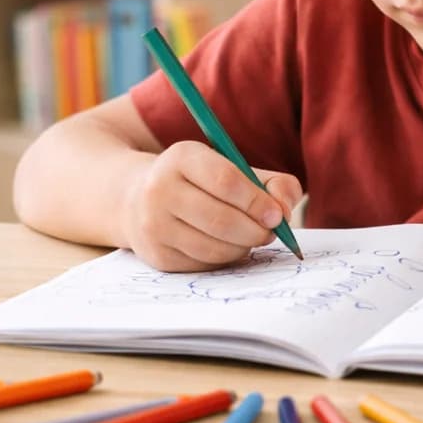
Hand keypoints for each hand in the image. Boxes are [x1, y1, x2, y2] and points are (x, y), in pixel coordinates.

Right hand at [122, 141, 302, 272]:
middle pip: (221, 220)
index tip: (277, 215)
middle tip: (271, 232)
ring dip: (243, 247)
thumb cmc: (201, 182)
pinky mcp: (157, 255)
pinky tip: (228, 245)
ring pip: (214, 248)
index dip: (257, 202)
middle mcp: (160, 190)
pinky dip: (225, 259)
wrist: (137, 198)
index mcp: (182, 157)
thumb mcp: (234, 168)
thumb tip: (285, 211)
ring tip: (250, 237)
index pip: (226, 181)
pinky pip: (204, 265)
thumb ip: (273, 183)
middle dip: (256, 231)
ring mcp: (154, 225)